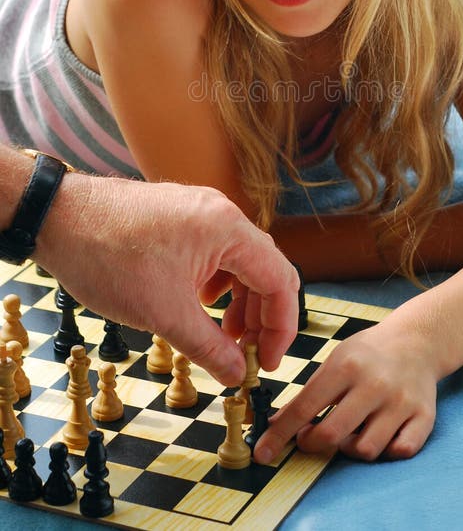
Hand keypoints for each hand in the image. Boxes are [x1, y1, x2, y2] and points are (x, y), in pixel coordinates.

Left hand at [36, 172, 298, 386]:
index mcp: (228, 229)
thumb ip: (209, 347)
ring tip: (224, 336)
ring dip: (239, 301)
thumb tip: (236, 374)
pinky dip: (217, 283)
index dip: (281, 327)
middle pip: (264, 269)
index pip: (280, 280)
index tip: (267, 362)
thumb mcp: (164, 313)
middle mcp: (221, 212)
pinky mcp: (180, 214)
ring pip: (239, 261)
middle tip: (248, 356)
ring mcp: (200, 210)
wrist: (59, 217)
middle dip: (261, 317)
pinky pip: (215, 251)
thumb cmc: (108, 256)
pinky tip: (198, 304)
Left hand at [253, 315, 437, 462]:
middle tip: (310, 437)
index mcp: (347, 366)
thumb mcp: (335, 360)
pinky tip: (378, 435)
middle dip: (312, 444)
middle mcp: (375, 384)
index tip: (263, 453)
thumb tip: (275, 424)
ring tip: (348, 432)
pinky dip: (386, 451)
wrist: (417, 341)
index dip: (280, 434)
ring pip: (366, 450)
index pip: (305, 406)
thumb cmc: (368, 353)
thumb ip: (308, 393)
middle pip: (333, 434)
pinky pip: (400, 452)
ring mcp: (401, 402)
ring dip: (349, 449)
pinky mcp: (423, 417)